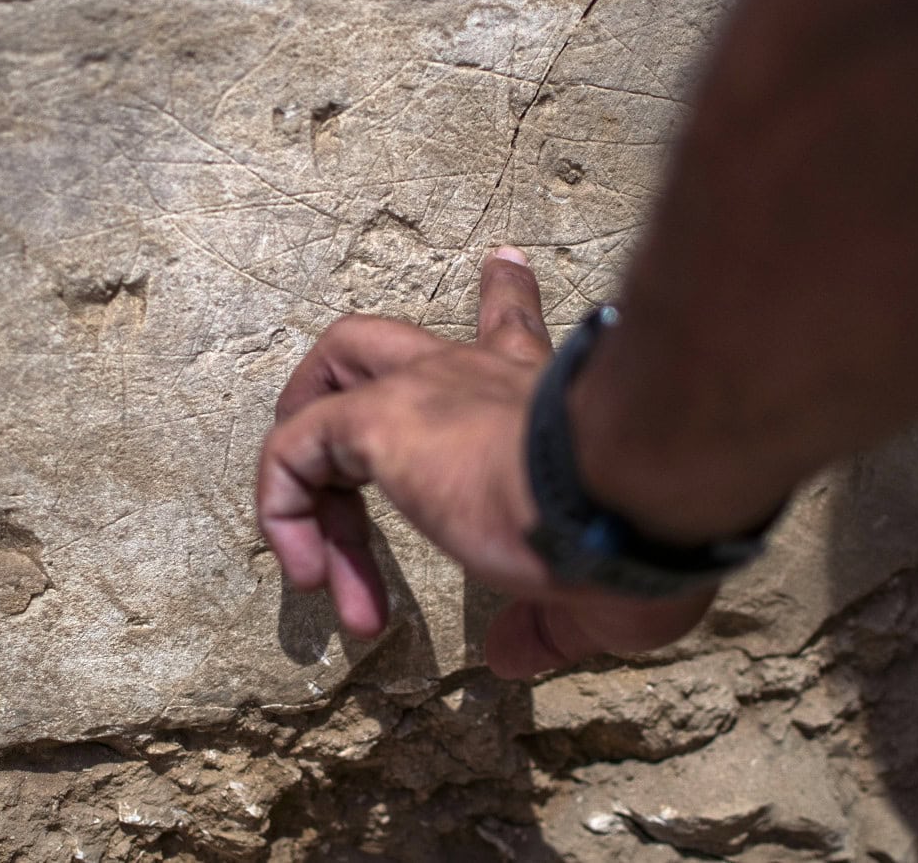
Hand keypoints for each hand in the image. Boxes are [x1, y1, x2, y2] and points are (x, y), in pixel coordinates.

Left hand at [255, 247, 712, 678]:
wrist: (624, 498)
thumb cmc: (635, 540)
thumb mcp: (593, 599)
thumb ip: (544, 624)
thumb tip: (513, 653)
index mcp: (536, 403)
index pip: (515, 333)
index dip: (508, 300)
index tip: (503, 264)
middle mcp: (474, 378)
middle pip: (385, 342)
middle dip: (343, 393)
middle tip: (344, 480)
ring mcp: (421, 391)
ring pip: (331, 373)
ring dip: (302, 462)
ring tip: (310, 558)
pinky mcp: (378, 421)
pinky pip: (291, 449)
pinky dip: (282, 510)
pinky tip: (310, 576)